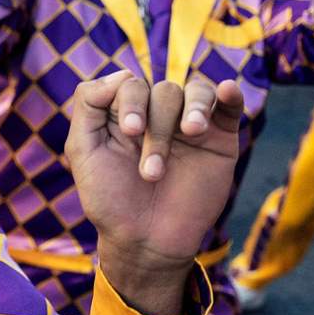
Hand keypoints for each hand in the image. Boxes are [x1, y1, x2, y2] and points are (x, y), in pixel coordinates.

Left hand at [67, 70, 246, 314]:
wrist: (146, 241)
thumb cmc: (110, 199)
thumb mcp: (83, 151)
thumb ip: (89, 105)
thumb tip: (121, 73)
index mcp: (124, 112)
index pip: (130, 84)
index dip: (131, 101)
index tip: (131, 132)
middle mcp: (158, 114)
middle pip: (163, 91)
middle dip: (157, 126)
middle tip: (151, 170)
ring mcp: (190, 125)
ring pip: (195, 92)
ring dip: (192, 110)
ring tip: (191, 132)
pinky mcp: (219, 139)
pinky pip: (229, 106)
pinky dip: (230, 94)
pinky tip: (227, 92)